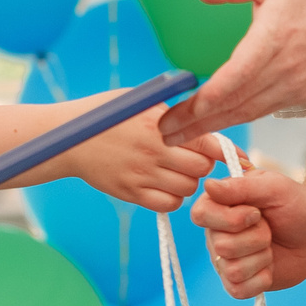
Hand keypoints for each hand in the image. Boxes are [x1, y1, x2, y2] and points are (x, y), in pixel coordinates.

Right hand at [64, 105, 221, 210]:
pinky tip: (163, 185)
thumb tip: (205, 114)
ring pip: (188, 189)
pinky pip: (168, 204)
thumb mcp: (139, 101)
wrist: (66, 139)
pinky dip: (172, 198)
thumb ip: (171, 111)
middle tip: (191, 159)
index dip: (228, 152)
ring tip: (174, 171)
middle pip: (202, 169)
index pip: (208, 143)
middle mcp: (153, 152)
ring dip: (188, 182)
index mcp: (159, 125)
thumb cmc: (106, 115)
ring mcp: (142, 175)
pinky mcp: (131, 193)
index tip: (240, 158)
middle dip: (203, 165)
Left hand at [161, 0, 305, 139]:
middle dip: (196, 122)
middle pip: (234, 103)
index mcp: (273, 37)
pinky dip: (234, 120)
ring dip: (211, 127)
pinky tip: (211, 126)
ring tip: (178, 137)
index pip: (236, 75)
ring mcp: (292, 86)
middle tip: (163, 133)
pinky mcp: (297, 96)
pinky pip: (260, 112)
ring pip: (246, 113)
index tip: (180, 109)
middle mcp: (283, 69)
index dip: (207, 98)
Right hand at [190, 169, 305, 296]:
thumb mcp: (275, 187)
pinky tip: (270, 265)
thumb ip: (242, 186)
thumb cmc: (298, 206)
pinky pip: (239, 290)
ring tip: (270, 245)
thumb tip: (208, 185)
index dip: (231, 218)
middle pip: (222, 246)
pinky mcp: (238, 282)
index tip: (257, 212)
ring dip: (262, 257)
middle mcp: (216, 233)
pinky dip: (262, 278)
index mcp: (218, 204)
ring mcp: (225, 260)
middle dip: (257, 238)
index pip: (201, 215)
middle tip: (269, 228)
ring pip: (233, 269)